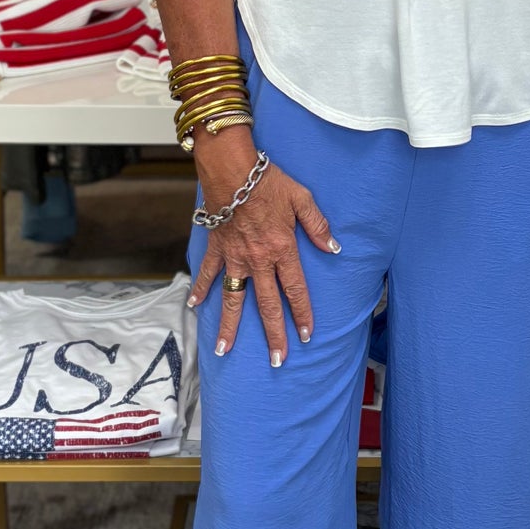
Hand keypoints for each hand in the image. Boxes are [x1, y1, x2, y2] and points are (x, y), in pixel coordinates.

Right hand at [188, 138, 339, 366]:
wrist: (232, 169)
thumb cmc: (268, 181)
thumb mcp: (301, 198)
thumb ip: (317, 225)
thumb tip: (334, 247)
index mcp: (282, 250)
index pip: (296, 290)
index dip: (303, 314)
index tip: (307, 335)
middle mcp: (259, 260)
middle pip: (268, 305)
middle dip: (274, 334)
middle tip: (276, 359)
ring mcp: (235, 257)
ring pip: (234, 298)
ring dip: (230, 326)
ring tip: (225, 350)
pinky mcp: (217, 248)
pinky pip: (208, 273)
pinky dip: (201, 289)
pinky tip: (195, 306)